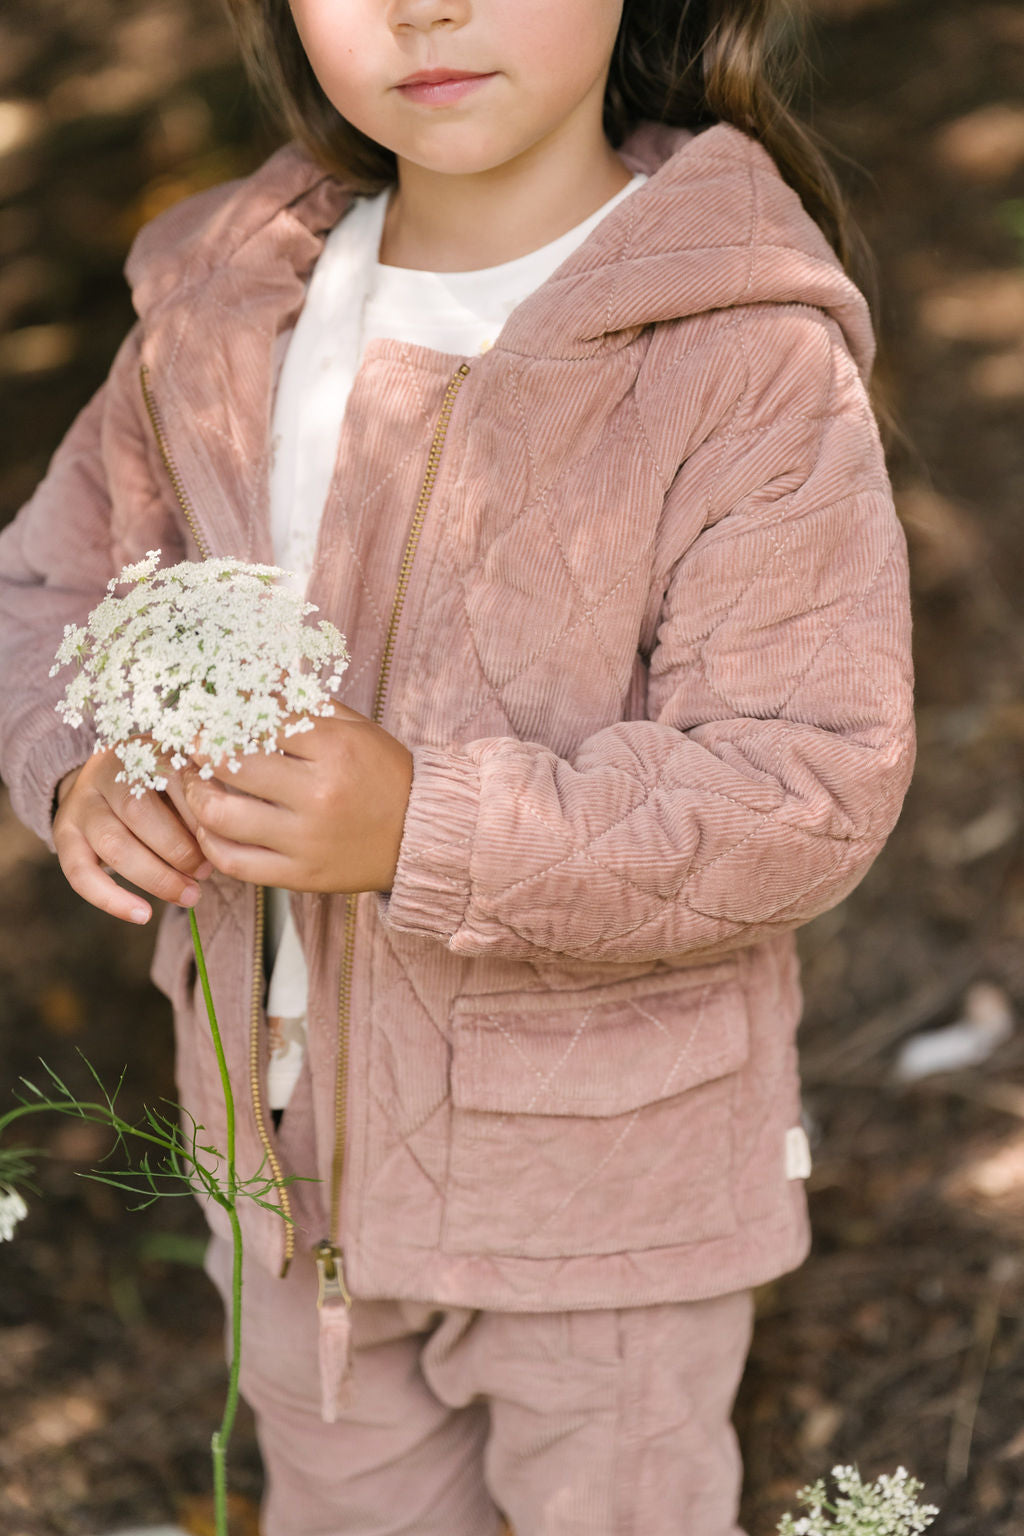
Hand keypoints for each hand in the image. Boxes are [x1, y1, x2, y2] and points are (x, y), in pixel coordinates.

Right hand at [53, 748, 211, 924]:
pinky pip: (80, 873)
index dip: (200, 817)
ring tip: (189, 896)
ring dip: (155, 877)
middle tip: (206, 873)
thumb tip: (232, 841)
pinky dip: (111, 899)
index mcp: (147, 752)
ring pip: (114, 844)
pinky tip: (142, 915)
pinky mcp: (65, 835)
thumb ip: (206, 799)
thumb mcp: (186, 777)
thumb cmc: (163, 785)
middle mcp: (108, 773)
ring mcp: (83, 805)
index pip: (173, 780)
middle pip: (139, 812)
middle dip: (178, 850)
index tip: (225, 842)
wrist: (104, 777)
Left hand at [180, 705, 413, 894]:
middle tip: (189, 744)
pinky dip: (210, 842)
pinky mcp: (299, 875)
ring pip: (220, 815)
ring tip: (195, 782)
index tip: (205, 711)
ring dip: (195, 795)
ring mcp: (306, 840)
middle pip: (229, 764)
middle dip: (197, 748)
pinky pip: (234, 862)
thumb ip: (303, 703)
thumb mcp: (354, 729)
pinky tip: (211, 825)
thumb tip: (254, 675)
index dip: (221, 713)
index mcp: (333, 750)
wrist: (421, 835)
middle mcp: (317, 795)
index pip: (256, 721)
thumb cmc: (384, 775)